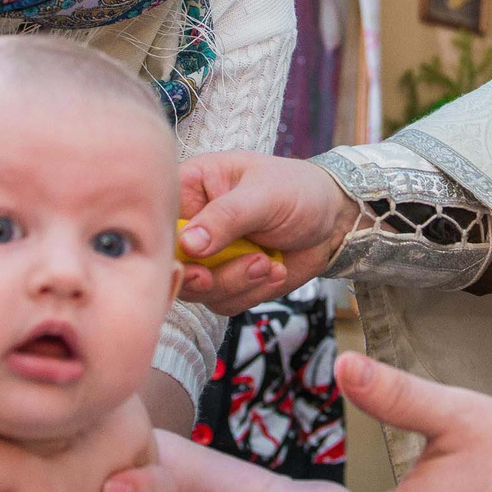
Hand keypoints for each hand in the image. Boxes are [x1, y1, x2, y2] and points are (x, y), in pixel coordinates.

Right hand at [176, 152, 359, 312]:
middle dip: (204, 275)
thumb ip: (226, 217)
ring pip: (198, 289)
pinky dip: (252, 293)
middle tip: (218, 274)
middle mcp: (193, 225)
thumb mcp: (264, 194)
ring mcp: (209, 257)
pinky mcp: (228, 281)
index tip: (188, 257)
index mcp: (190, 188)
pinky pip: (225, 302)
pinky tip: (275, 270)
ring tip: (266, 263)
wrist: (333, 219)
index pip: (158, 219)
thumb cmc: (298, 190)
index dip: (167, 243)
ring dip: (235, 283)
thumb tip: (188, 244)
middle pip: (172, 263)